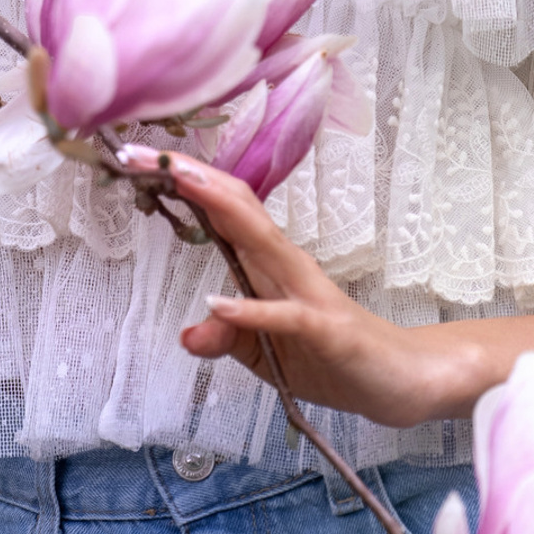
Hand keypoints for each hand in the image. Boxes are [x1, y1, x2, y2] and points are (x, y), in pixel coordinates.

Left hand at [119, 149, 483, 430]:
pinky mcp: (325, 331)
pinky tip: (219, 303)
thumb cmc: (332, 357)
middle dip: (188, 176)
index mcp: (267, 265)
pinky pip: (283, 316)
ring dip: (218, 209)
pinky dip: (250, 309)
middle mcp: (286, 266)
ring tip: (179, 181)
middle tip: (137, 152)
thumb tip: (188, 333)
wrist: (398, 381)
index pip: (222, 210)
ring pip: (260, 241)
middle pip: (235, 208)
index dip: (181, 181)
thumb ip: (227, 339)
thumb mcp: (263, 355)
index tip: (136, 159)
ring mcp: (307, 294)